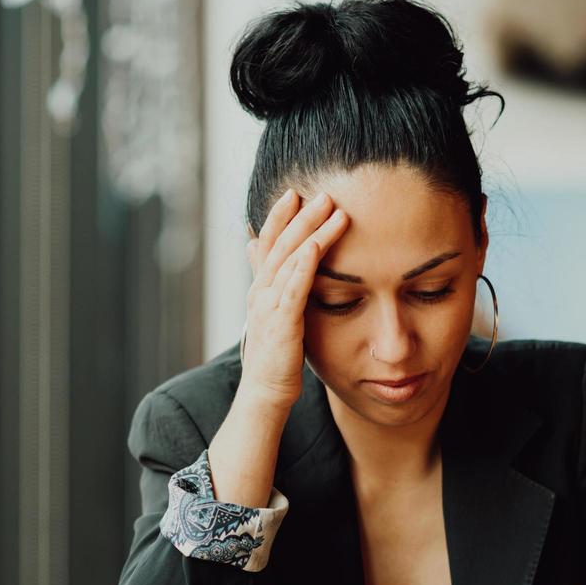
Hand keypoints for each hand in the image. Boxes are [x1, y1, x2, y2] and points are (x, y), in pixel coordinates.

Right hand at [239, 188, 348, 410]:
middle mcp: (261, 292)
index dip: (278, 217)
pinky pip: (293, 289)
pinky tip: (315, 246)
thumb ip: (268, 281)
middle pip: (279, 245)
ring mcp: (270, 307)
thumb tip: (253, 248)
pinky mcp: (283, 324)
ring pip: (289, 261)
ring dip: (310, 233)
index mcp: (260, 288)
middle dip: (301, 217)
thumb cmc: (275, 354)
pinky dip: (304, 266)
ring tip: (332, 210)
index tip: (293, 193)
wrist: (267, 391)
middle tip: (322, 193)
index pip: (267, 243)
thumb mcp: (270, 312)